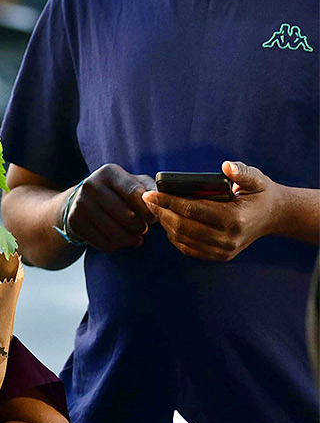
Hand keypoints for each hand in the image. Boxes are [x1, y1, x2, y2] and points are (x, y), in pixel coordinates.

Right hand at [64, 164, 156, 251]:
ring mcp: (81, 204)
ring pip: (116, 234)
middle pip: (128, 217)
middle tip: (142, 228)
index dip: (149, 211)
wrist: (80, 201)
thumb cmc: (116, 193)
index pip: (136, 194)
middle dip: (141, 227)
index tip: (153, 218)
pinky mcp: (75, 221)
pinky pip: (105, 244)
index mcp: (109, 172)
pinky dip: (117, 246)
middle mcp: (91, 185)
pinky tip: (120, 241)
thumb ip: (150, 188)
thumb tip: (164, 198)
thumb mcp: (132, 183)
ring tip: (134, 236)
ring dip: (131, 240)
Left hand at [143, 161, 276, 260]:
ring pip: (183, 239)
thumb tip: (226, 166)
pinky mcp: (220, 256)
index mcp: (235, 219)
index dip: (168, 201)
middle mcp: (229, 239)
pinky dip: (174, 236)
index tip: (149, 194)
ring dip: (165, 224)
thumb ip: (241, 172)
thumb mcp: (255, 178)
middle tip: (147, 200)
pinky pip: (189, 249)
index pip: (192, 210)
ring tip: (155, 208)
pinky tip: (168, 222)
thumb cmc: (260, 193)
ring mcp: (224, 250)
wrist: (274, 216)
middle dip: (161, 212)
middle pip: (183, 227)